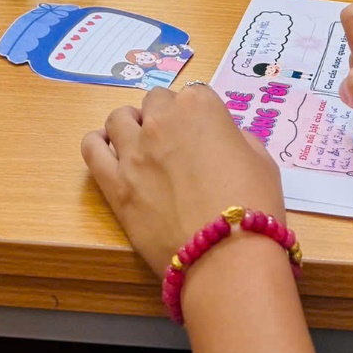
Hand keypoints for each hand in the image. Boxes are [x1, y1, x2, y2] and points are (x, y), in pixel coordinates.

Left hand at [81, 84, 283, 277]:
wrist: (227, 257)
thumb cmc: (254, 206)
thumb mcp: (260, 160)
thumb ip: (235, 138)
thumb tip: (220, 139)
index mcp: (199, 106)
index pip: (193, 96)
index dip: (199, 117)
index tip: (204, 136)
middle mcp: (161, 119)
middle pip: (155, 102)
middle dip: (165, 118)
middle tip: (176, 146)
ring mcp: (134, 150)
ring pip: (119, 118)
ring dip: (132, 126)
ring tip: (142, 147)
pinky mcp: (115, 183)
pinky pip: (92, 148)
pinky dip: (98, 143)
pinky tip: (109, 151)